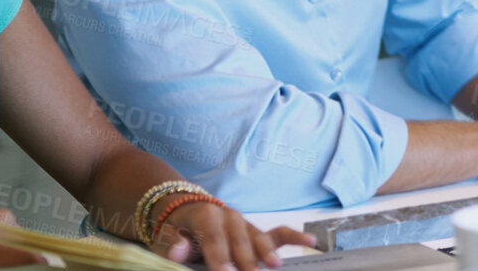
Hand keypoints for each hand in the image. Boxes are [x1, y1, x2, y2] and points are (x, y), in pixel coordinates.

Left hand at [151, 201, 313, 270]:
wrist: (186, 213)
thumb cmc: (178, 232)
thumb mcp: (167, 238)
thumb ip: (173, 246)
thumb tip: (178, 251)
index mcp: (206, 215)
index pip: (213, 240)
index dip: (219, 257)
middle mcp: (230, 215)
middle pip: (239, 242)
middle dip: (245, 261)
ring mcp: (246, 223)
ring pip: (259, 238)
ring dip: (267, 253)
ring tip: (274, 266)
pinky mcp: (257, 232)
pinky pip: (278, 233)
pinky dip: (294, 237)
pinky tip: (310, 241)